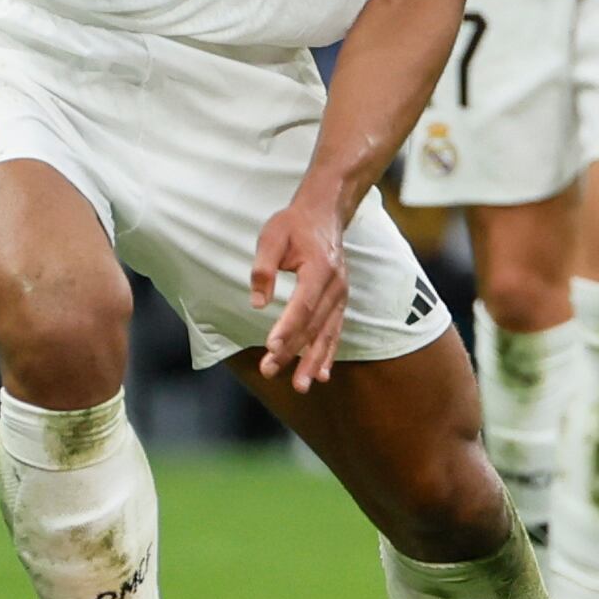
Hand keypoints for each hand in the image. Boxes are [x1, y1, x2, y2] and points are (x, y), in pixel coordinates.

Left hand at [248, 184, 349, 392]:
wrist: (326, 213)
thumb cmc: (294, 224)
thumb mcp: (271, 236)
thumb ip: (263, 268)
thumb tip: (257, 303)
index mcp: (319, 268)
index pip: (303, 304)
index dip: (288, 327)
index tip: (271, 347)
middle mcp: (335, 286)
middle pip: (313, 324)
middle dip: (293, 351)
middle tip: (271, 369)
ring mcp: (341, 295)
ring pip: (327, 334)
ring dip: (313, 361)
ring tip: (301, 385)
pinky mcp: (340, 301)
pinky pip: (335, 332)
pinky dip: (328, 354)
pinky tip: (321, 375)